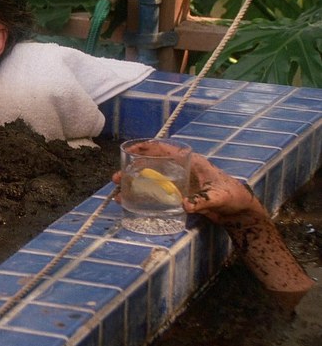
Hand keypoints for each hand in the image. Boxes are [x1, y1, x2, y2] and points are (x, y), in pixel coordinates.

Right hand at [111, 139, 267, 224]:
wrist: (238, 210)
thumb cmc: (232, 196)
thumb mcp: (218, 197)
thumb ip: (203, 200)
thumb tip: (184, 204)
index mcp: (190, 161)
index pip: (164, 148)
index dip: (146, 147)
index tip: (128, 150)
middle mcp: (181, 169)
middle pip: (152, 163)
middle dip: (133, 168)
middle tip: (117, 177)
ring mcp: (178, 181)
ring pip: (151, 177)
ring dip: (134, 182)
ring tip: (119, 190)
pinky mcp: (178, 194)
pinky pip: (156, 191)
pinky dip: (143, 194)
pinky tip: (131, 201)